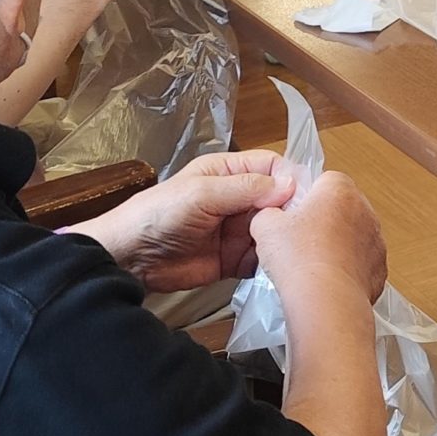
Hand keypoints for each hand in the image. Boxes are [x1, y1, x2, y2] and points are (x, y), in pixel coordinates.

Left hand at [81, 152, 293, 290]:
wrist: (130, 258)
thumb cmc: (160, 214)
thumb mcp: (203, 194)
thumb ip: (245, 189)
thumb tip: (290, 186)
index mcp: (229, 172)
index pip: (272, 167)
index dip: (291, 178)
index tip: (306, 197)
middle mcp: (238, 199)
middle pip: (279, 200)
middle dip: (292, 212)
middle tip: (305, 228)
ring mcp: (237, 230)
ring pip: (274, 230)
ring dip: (284, 239)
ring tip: (296, 250)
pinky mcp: (234, 259)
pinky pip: (261, 258)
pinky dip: (271, 263)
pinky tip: (281, 267)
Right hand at [252, 169, 386, 302]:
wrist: (326, 302)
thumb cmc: (299, 259)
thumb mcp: (265, 226)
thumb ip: (268, 212)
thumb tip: (270, 217)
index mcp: (340, 190)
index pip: (323, 180)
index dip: (304, 198)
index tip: (290, 215)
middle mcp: (365, 210)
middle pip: (339, 208)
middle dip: (321, 221)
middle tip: (297, 241)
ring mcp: (376, 240)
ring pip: (351, 236)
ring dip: (336, 245)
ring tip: (311, 264)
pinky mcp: (379, 268)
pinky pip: (360, 262)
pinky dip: (346, 269)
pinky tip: (327, 280)